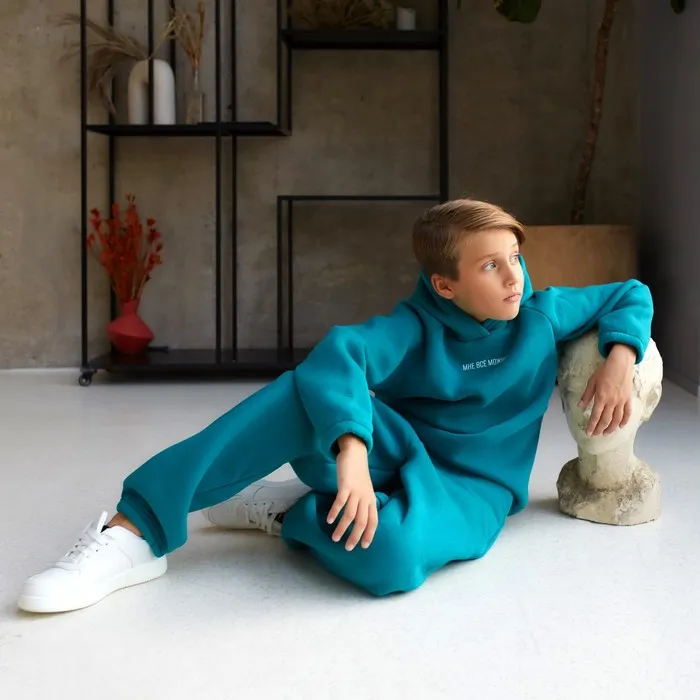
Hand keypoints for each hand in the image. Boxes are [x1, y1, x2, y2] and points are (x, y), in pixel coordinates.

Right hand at [327, 435, 377, 550]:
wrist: (355, 454)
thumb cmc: (358, 473)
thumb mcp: (365, 489)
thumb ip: (363, 503)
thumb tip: (358, 518)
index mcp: (371, 499)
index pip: (374, 521)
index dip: (369, 534)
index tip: (364, 546)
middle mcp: (365, 497)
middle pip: (362, 521)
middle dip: (355, 536)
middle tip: (348, 548)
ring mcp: (356, 492)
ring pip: (350, 515)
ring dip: (342, 528)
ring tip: (335, 538)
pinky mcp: (345, 485)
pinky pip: (340, 502)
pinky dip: (334, 513)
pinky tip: (329, 521)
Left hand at [579, 344, 635, 436]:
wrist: (620, 364)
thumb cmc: (604, 371)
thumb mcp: (592, 382)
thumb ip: (586, 395)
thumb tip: (580, 406)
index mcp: (601, 398)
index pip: (595, 416)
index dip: (592, 425)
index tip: (589, 433)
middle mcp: (612, 402)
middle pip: (606, 420)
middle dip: (600, 429)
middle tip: (596, 435)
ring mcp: (621, 401)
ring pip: (617, 419)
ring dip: (611, 428)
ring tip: (606, 433)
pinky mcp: (628, 399)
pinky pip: (627, 413)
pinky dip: (624, 421)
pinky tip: (621, 426)